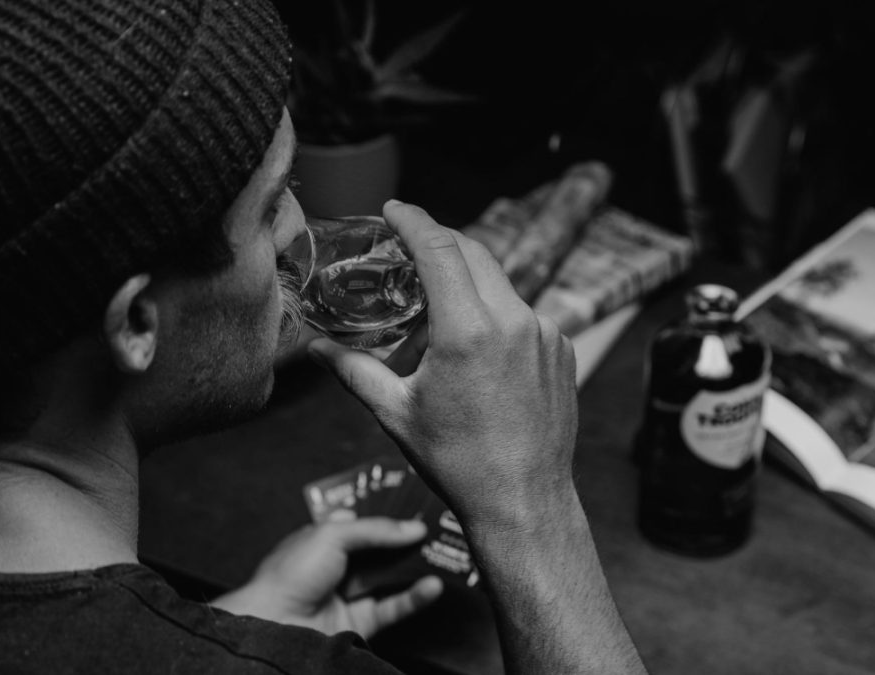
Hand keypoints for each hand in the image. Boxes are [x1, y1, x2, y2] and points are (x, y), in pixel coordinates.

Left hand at [211, 518, 442, 637]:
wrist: (276, 621)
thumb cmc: (290, 573)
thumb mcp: (333, 535)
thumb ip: (376, 530)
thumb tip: (414, 528)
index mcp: (324, 538)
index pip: (361, 522)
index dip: (387, 516)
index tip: (417, 509)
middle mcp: (339, 565)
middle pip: (380, 550)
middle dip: (407, 542)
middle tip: (437, 531)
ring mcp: (351, 593)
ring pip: (391, 578)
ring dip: (415, 567)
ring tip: (443, 554)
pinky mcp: (362, 620)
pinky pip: (394, 606)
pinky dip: (415, 596)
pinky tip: (432, 585)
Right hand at [308, 200, 578, 530]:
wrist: (523, 501)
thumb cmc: (458, 462)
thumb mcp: (396, 413)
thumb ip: (352, 370)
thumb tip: (313, 349)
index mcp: (469, 331)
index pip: (440, 249)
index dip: (413, 220)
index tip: (394, 208)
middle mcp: (513, 322)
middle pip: (473, 254)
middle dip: (439, 244)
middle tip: (407, 253)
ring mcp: (544, 334)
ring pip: (499, 284)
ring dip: (465, 285)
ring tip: (435, 320)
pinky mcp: (561, 350)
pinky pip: (522, 314)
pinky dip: (493, 315)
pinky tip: (473, 350)